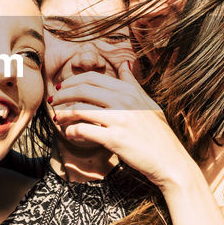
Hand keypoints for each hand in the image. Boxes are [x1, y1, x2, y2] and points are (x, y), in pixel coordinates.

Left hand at [49, 63, 188, 188]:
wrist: (170, 160)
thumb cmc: (158, 133)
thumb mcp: (148, 102)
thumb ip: (132, 83)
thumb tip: (124, 63)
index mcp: (130, 91)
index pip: (93, 78)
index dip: (73, 81)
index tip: (63, 87)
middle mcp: (124, 101)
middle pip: (83, 90)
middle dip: (63, 94)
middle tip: (54, 100)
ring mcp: (119, 119)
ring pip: (80, 110)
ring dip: (63, 113)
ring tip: (56, 118)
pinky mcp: (115, 139)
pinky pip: (84, 131)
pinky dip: (72, 131)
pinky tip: (69, 134)